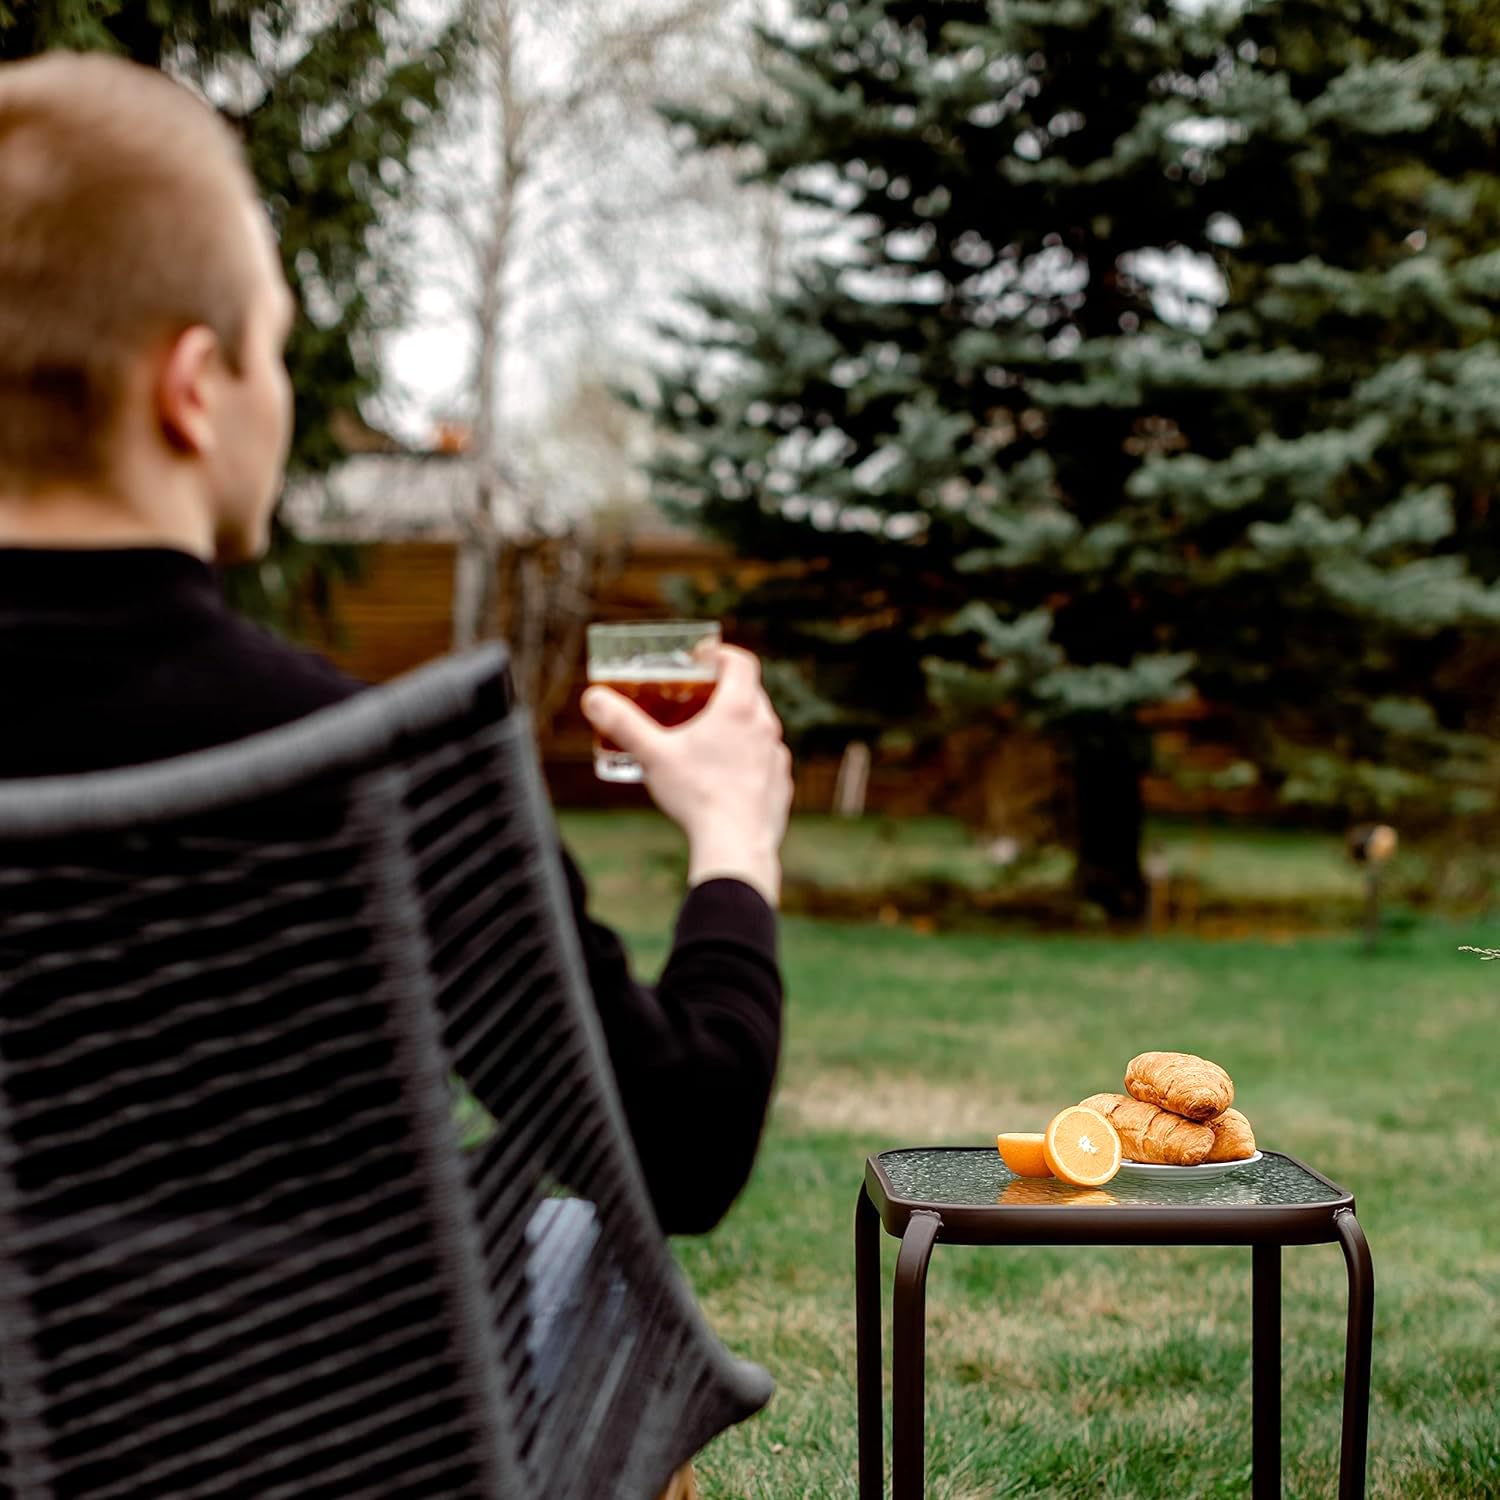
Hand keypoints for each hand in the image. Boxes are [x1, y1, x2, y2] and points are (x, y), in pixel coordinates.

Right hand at [581, 645, 792, 906]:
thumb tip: (593, 698)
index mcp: (739, 708)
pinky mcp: (781, 784)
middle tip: (694, 700)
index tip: (700, 660)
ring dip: (736, 726)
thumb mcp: (653, 755)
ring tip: (706, 740)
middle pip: (749, 693)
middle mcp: (765, 726)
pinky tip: (724, 776)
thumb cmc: (697, 795)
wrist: (736, 846)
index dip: (720, 654)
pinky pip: (764, 760)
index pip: (740, 661)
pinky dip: (747, 758)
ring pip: (758, 728)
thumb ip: (622, 724)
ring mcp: (777, 756)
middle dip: (722, 691)